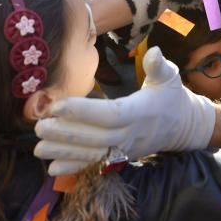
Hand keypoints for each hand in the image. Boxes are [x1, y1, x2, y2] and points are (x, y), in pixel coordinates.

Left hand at [34, 46, 215, 175]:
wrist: (182, 126)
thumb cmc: (171, 97)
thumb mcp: (170, 77)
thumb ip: (159, 66)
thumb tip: (153, 51)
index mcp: (139, 113)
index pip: (109, 115)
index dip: (83, 112)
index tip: (58, 106)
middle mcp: (130, 135)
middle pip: (95, 138)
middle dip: (66, 134)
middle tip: (38, 126)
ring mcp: (123, 150)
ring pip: (91, 154)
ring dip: (64, 152)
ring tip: (38, 148)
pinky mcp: (118, 158)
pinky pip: (94, 165)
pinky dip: (74, 168)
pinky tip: (52, 169)